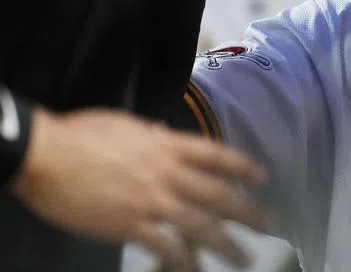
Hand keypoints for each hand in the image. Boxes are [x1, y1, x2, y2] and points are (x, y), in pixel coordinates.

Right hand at [10, 108, 272, 271]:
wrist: (47, 156)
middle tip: (271, 223)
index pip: (217, 155)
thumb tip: (164, 135)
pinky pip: (167, 247)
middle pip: (219, 193)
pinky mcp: (131, 226)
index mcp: (167, 145)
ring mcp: (152, 201)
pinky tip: (195, 270)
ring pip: (202, 224)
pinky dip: (184, 262)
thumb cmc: (80, 135)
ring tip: (245, 256)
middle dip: (248, 211)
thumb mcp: (123, 124)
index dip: (244, 167)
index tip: (263, 177)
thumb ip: (150, 135)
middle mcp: (168, 173)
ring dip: (227, 242)